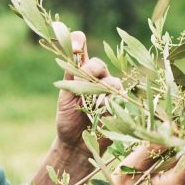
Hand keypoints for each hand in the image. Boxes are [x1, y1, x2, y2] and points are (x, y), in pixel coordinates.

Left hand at [55, 30, 121, 152]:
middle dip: (90, 70)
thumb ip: (71, 77)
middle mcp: (96, 78)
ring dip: (99, 90)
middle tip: (81, 81)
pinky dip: (108, 101)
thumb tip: (76, 57)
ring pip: (111, 80)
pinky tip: (101, 110)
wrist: (76, 144)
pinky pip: (119, 95)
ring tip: (90, 105)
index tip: (75, 47)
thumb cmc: (69, 119)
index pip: (81, 46)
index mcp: (79, 72)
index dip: (78, 40)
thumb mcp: (65, 97)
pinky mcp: (119, 104)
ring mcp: (109, 90)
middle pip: (99, 63)